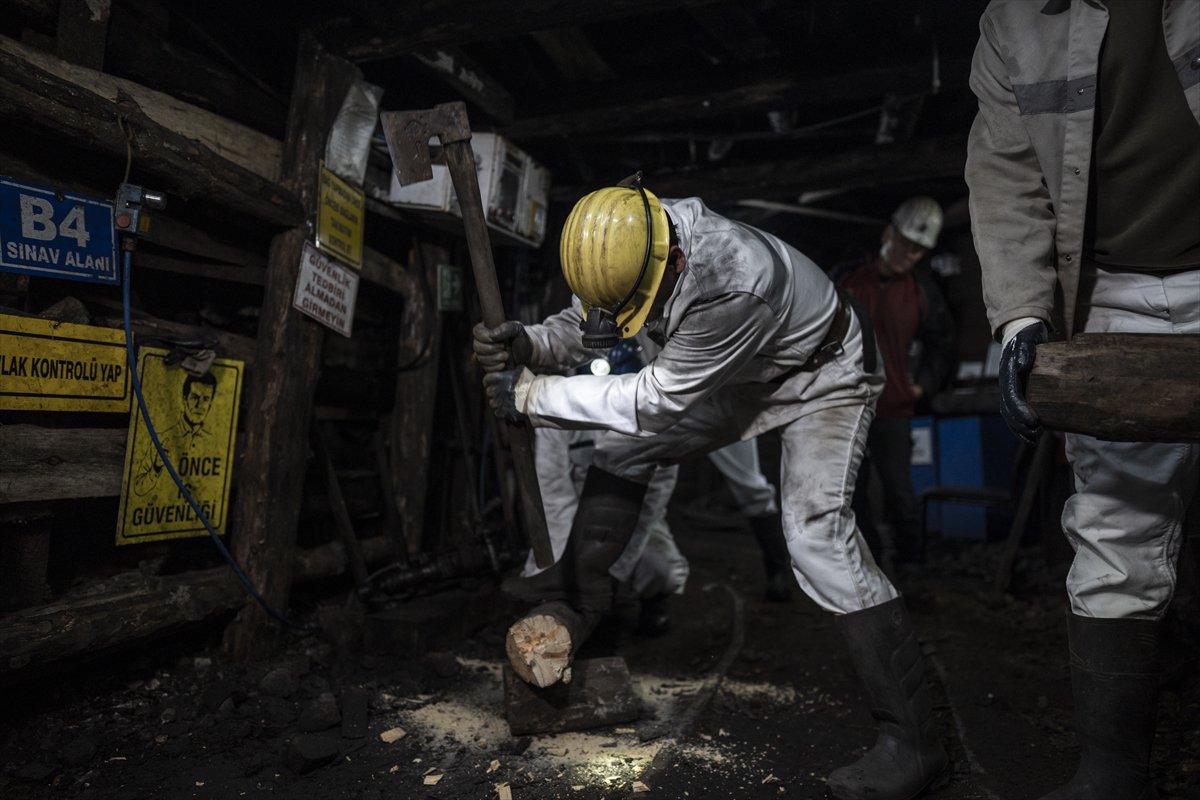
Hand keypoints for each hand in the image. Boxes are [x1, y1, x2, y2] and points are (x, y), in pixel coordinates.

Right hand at [472, 321, 532, 373]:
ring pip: (480, 358)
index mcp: (487, 329)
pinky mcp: (487, 366)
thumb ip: (507, 327)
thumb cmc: (522, 339)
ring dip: (495, 358)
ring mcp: (484, 355)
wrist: (528, 355)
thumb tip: (492, 335)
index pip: (477, 332)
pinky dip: (495, 367)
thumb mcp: (517, 329)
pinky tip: (504, 364)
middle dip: (491, 349)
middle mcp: (482, 342)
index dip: (484, 336)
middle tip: (504, 348)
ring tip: (507, 355)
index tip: (496, 339)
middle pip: (476, 346)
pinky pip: (485, 368)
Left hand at [483, 368, 528, 423]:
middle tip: (500, 393)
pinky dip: (501, 411)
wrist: (536, 397)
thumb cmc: (531, 383)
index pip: (487, 379)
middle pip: (488, 392)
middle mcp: (498, 390)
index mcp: (501, 379)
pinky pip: (497, 412)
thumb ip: (514, 370)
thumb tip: (515, 370)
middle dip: (493, 393)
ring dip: (497, 403)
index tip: (490, 383)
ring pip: (492, 403)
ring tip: (504, 402)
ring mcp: (500, 402)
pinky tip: (507, 409)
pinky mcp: (504, 412)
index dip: (488, 381)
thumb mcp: (522, 371)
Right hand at [998, 321, 1046, 443]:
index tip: (1033, 421)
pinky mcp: (1017, 393)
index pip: (1011, 396)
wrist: (1021, 333)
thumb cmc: (1026, 336)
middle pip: (1008, 411)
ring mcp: (1009, 390)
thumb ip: (1024, 350)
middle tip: (1037, 433)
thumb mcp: (1027, 338)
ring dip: (1020, 430)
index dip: (1021, 411)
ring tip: (1035, 439)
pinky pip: (1015, 414)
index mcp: (1007, 373)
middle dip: (1021, 425)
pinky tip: (1032, 435)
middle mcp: (1005, 384)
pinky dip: (1021, 427)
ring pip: (1009, 416)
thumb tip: (1021, 364)